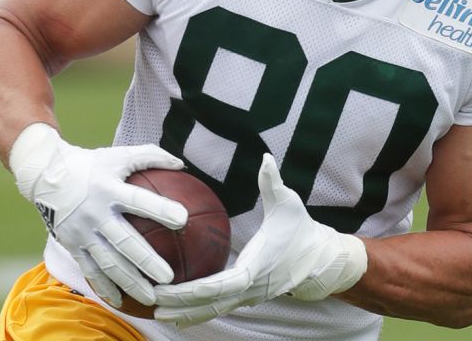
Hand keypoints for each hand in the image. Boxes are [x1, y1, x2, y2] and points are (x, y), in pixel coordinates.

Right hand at [9, 123, 187, 308]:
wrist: (45, 174)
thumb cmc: (91, 165)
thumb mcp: (118, 155)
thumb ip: (150, 156)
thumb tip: (181, 164)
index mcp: (109, 189)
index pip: (139, 200)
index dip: (160, 209)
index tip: (183, 219)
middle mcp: (95, 213)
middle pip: (124, 241)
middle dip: (146, 260)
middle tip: (169, 277)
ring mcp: (82, 232)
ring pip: (108, 262)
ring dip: (130, 281)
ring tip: (152, 297)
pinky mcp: (72, 245)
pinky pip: (90, 270)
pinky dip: (105, 287)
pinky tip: (122, 301)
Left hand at [153, 154, 367, 325]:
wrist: (320, 259)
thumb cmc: (301, 229)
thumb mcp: (289, 203)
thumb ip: (273, 182)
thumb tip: (266, 157)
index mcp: (255, 269)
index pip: (220, 285)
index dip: (193, 290)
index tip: (169, 288)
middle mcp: (250, 289)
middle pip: (210, 305)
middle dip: (180, 306)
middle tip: (151, 303)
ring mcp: (248, 296)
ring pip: (213, 311)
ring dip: (185, 314)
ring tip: (156, 313)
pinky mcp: (246, 296)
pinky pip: (218, 307)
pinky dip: (197, 311)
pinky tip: (176, 311)